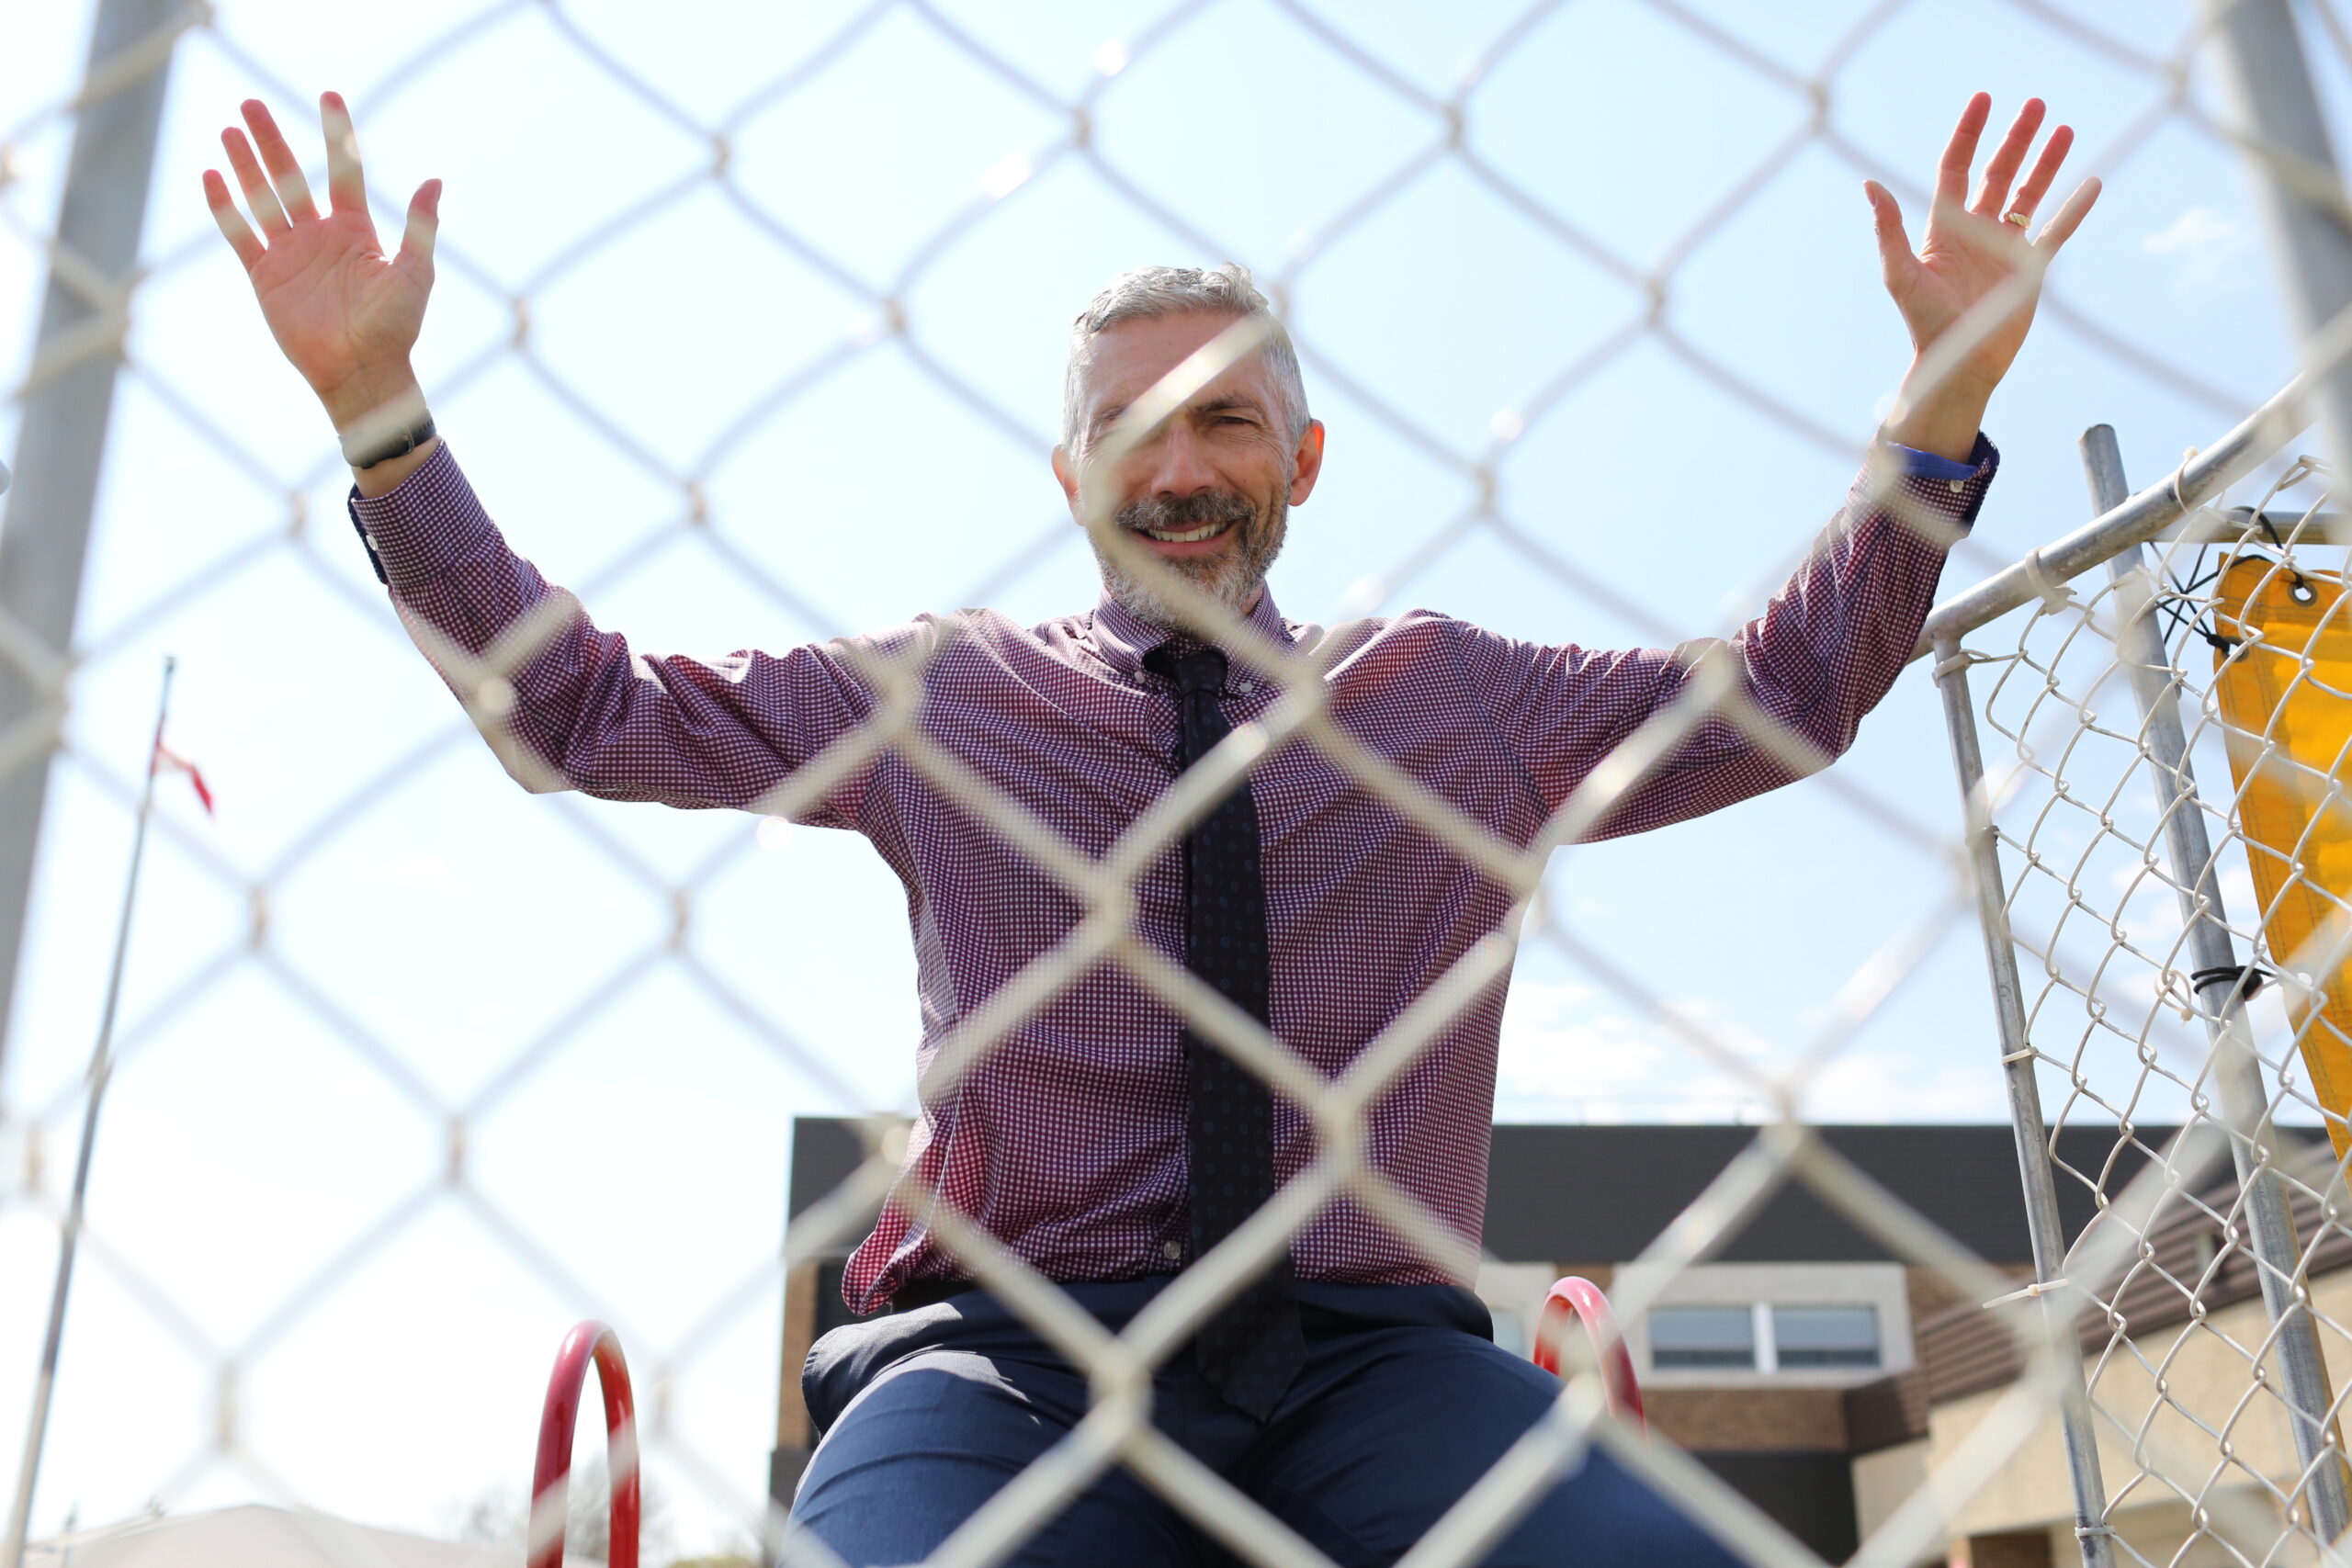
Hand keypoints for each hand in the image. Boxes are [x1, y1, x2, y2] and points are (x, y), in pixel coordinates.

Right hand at [203, 94, 439, 434]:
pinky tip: (211, 175)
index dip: (335, 134)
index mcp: (357, 231)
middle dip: (272, 141)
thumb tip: (435, 180)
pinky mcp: (265, 276)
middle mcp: (320, 236)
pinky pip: (240, 234)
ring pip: (262, 199)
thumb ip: (420, 228)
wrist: (361, 372)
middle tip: (252, 104)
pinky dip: (225, 207)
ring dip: (245, 165)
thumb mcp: (415, 275)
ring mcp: (290, 254)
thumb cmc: (396, 328)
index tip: (328, 95)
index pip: (343, 171)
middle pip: (291, 177)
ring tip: (230, 129)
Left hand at [1867, 94, 2099, 459]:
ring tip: (2064, 128)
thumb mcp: (1901, 274)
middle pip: (1998, 172)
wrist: (1957, 364)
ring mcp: (2005, 248)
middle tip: (2036, 103)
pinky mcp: (2030, 269)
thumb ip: (1888, 230)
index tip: (1984, 99)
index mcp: (1944, 229)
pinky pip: (2057, 231)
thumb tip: (1870, 184)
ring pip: (2029, 194)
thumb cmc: (1924, 323)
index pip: (1957, 169)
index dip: (1969, 134)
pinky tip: (2092, 182)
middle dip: (2016, 138)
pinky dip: (2075, 209)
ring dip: (2047, 162)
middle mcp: (1976, 232)